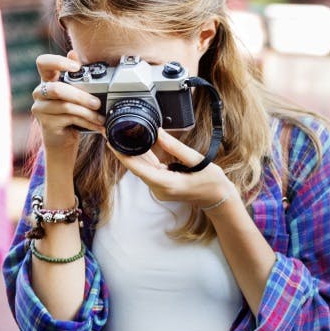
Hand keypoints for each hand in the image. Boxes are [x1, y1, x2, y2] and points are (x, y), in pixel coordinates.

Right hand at [32, 51, 105, 157]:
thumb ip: (76, 76)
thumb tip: (73, 53)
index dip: (57, 62)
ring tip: (101, 118)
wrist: (63, 139)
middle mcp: (40, 92)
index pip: (43, 63)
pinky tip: (97, 126)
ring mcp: (40, 107)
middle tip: (97, 103)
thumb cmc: (71, 112)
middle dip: (80, 96)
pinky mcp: (45, 122)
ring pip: (65, 106)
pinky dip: (86, 122)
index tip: (77, 67)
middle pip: (57, 89)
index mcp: (47, 80)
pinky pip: (68, 119)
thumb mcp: (76, 93)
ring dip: (87, 113)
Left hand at [111, 129, 237, 208]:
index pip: (138, 169)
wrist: (218, 198)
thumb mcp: (197, 160)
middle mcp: (159, 189)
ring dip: (133, 154)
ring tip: (122, 136)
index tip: (112, 142)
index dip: (122, 155)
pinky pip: (149, 171)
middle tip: (112, 133)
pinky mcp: (162, 187)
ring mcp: (160, 190)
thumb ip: (175, 147)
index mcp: (167, 184)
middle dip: (124, 151)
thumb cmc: (211, 180)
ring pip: (142, 169)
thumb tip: (158, 132)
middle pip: (137, 168)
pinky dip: (144, 159)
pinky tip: (139, 146)